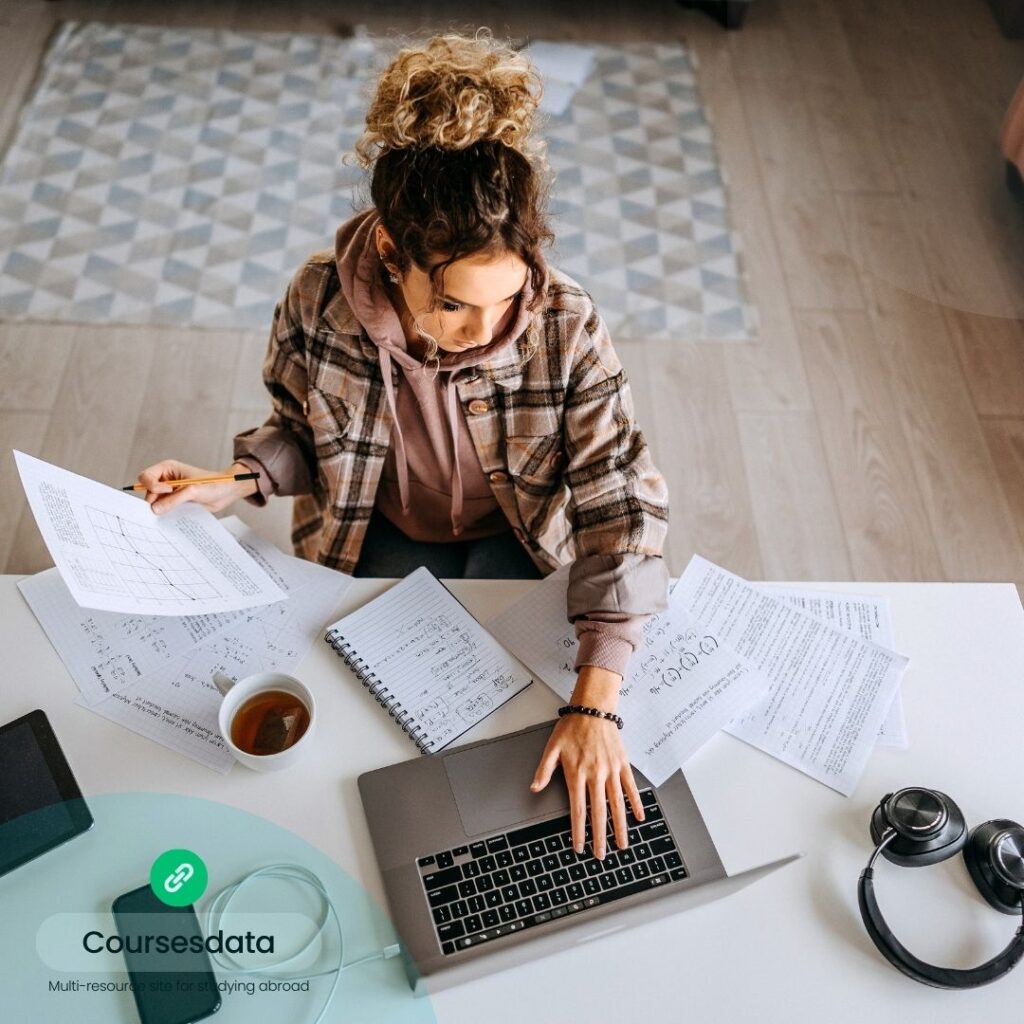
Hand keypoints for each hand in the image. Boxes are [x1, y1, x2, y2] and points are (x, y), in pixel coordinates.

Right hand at [133, 460, 257, 515]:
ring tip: (177, 509)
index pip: (145, 477)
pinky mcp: (175, 502)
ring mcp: (169, 492)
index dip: (153, 486)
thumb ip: (173, 500)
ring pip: (155, 503)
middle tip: (170, 506)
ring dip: (162, 509)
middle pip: (148, 492)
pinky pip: (164, 510)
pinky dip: (167, 514)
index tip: (169, 490)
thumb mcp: (192, 491)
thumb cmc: (212, 484)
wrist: (226, 492)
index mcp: (167, 469)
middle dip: (155, 501)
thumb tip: (154, 510)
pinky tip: (177, 514)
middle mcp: (165, 479)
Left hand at [530, 667, 644, 858]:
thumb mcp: (551, 747)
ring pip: (618, 804)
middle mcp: (596, 775)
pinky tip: (639, 817)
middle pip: (599, 812)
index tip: (579, 847)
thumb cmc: (571, 727)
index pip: (579, 810)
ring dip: (620, 826)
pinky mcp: (623, 764)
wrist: (593, 708)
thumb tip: (534, 788)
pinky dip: (636, 802)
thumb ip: (544, 770)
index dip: (579, 831)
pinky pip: (631, 787)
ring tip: (622, 844)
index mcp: (577, 774)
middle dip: (600, 837)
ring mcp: (611, 770)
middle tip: (601, 855)